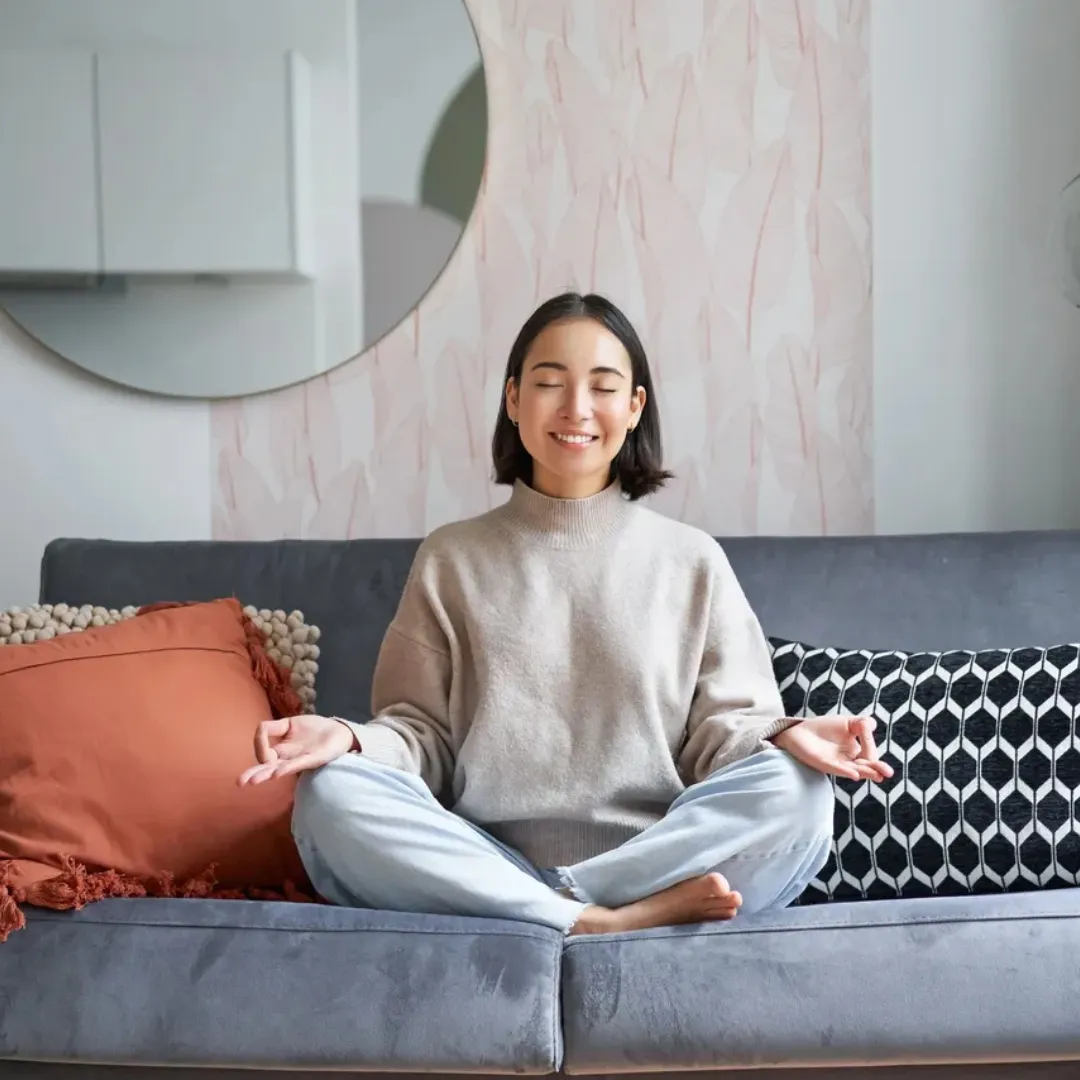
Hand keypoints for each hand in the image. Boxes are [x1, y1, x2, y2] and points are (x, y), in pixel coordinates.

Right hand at [238, 714, 355, 785]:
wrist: (340, 732)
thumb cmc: (316, 729)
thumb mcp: (291, 723)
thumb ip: (275, 728)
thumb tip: (259, 729)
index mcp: (281, 747)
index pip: (262, 745)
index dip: (259, 741)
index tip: (261, 736)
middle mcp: (287, 755)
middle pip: (266, 766)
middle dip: (253, 772)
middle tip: (240, 782)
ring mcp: (299, 759)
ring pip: (278, 768)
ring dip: (265, 774)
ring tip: (252, 781)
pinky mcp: (314, 759)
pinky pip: (297, 765)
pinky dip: (286, 768)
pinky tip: (276, 773)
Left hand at [772, 716, 893, 782]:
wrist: (799, 731)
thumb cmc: (824, 728)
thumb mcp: (847, 723)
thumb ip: (862, 724)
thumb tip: (873, 724)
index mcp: (856, 753)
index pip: (869, 753)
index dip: (869, 743)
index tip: (864, 727)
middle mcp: (848, 761)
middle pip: (866, 767)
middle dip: (877, 769)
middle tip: (888, 773)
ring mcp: (836, 764)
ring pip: (854, 771)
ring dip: (865, 772)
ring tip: (878, 776)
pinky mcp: (823, 764)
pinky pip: (836, 769)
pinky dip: (845, 771)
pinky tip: (854, 774)